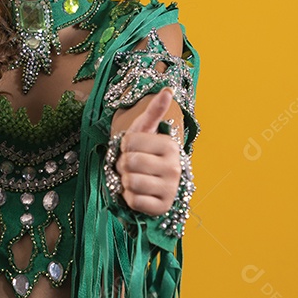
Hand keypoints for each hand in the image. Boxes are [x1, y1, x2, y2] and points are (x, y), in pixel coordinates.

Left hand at [114, 87, 181, 215]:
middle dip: (123, 165)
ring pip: (130, 182)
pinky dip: (129, 198)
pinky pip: (133, 201)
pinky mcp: (162, 208)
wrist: (156, 185)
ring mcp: (170, 189)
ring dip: (125, 182)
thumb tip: (167, 89)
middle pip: (129, 163)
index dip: (124, 147)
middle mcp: (174, 167)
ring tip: (134, 179)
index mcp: (170, 146)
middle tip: (130, 167)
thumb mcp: (147, 132)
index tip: (132, 150)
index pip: (129, 142)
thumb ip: (154, 111)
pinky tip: (138, 194)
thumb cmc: (146, 154)